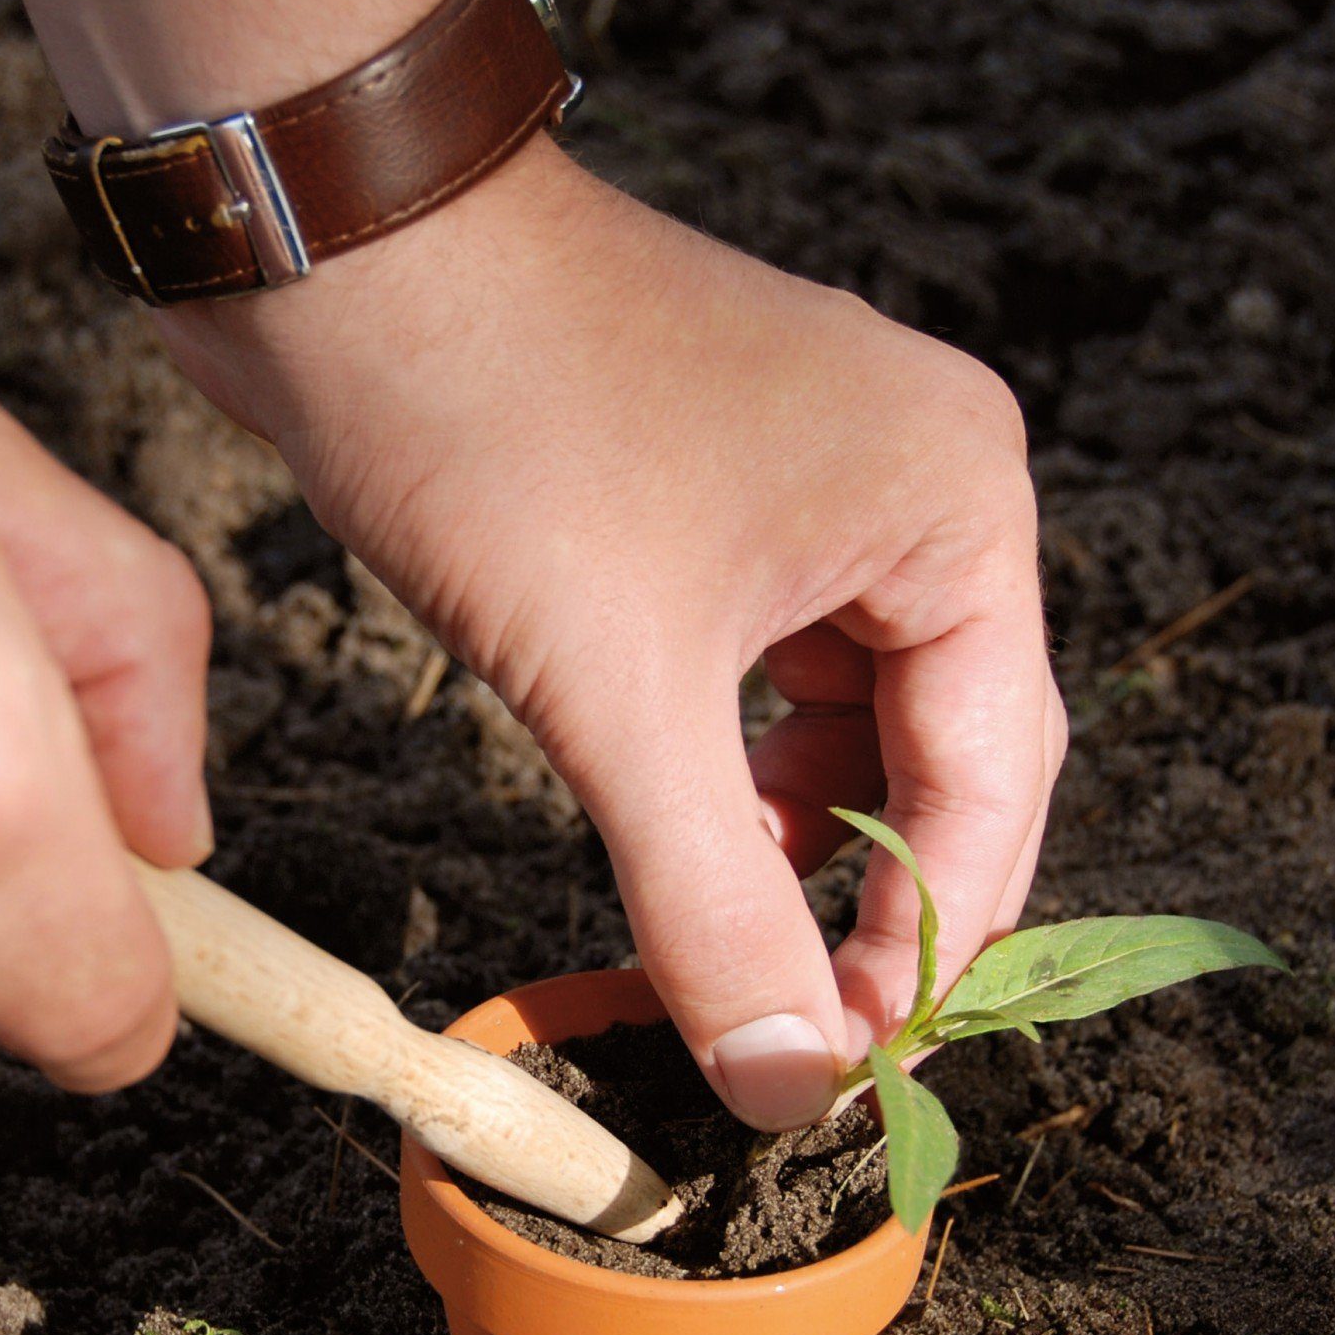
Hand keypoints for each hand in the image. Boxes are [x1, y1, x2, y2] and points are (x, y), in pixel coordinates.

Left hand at [157, 138, 1063, 1128]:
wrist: (340, 249)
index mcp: (956, 501)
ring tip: (730, 934)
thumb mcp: (619, 698)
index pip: (994, 778)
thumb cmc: (498, 427)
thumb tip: (788, 1085)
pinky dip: (738, 759)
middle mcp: (918, 475)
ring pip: (853, 709)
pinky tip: (685, 826)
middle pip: (947, 746)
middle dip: (878, 895)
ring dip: (801, 834)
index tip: (850, 1074)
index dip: (929, 943)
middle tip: (806, 1041)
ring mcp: (818, 472)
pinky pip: (772, 658)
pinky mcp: (719, 481)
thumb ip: (716, 905)